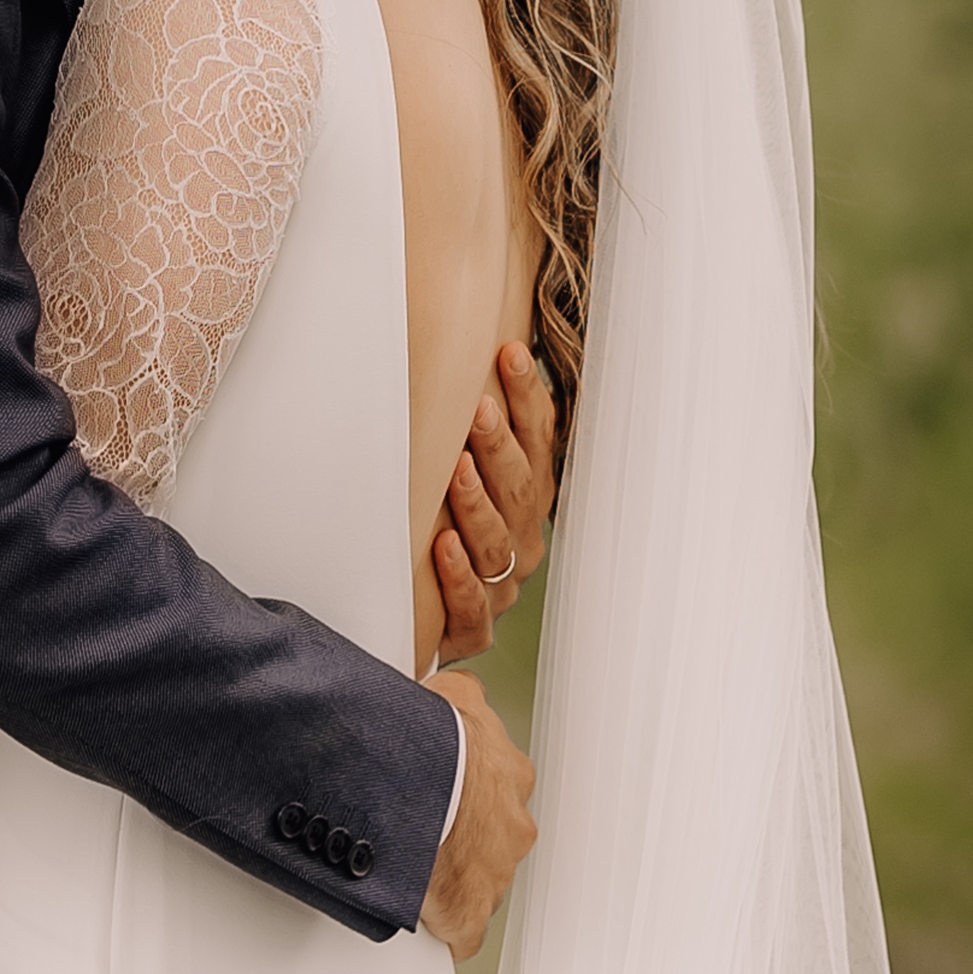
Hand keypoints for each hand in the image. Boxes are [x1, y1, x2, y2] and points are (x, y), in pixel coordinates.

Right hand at [419, 670, 536, 959]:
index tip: (448, 790)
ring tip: (413, 869)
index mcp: (510, 773)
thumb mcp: (451, 696)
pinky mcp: (470, 912)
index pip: (496, 783)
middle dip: (465, 835)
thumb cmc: (431, 738)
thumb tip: (450, 683)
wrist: (418, 785)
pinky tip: (421, 919)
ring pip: (479, 879)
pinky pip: (462, 929)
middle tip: (424, 829)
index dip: (469, 786)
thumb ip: (459, 694)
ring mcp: (495, 871)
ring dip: (452, 876)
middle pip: (492, 835)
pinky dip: (444, 928)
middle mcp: (512, 823)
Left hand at [434, 343, 555, 664]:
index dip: (527, 398)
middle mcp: (521, 539)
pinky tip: (442, 545)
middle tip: (478, 408)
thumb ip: (477, 424)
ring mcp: (501, 586)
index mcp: (529, 497)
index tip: (509, 353)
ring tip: (457, 469)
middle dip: (500, 446)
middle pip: (518, 489)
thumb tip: (478, 346)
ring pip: (495, 543)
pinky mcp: (473, 627)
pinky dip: (457, 575)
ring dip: (477, 504)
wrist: (435, 621)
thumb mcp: (470, 474)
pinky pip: (470, 606)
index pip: (537, 442)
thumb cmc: (451, 531)